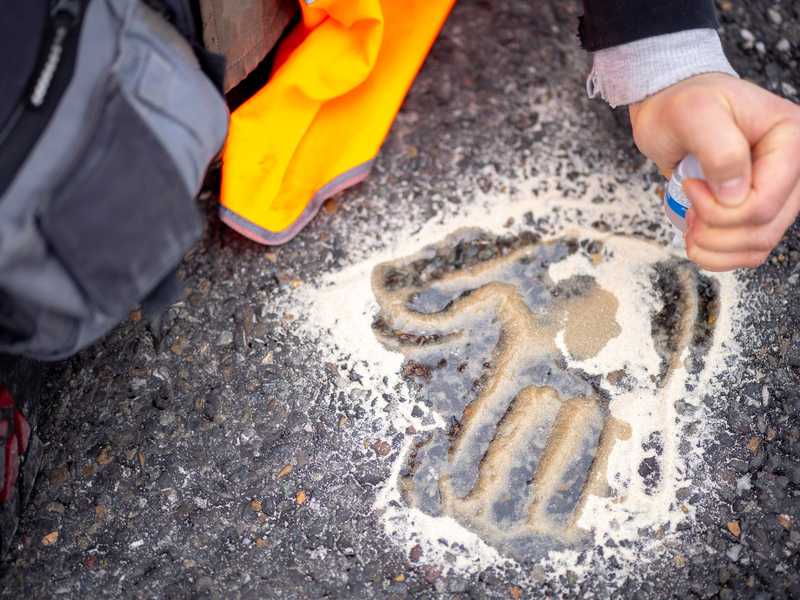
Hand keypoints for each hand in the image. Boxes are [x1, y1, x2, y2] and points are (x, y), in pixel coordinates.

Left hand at [629, 73, 799, 271]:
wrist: (668, 108)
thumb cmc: (679, 103)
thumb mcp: (692, 113)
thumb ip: (719, 149)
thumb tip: (735, 194)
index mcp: (788, 139)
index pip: (765, 201)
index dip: (720, 210)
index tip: (690, 187)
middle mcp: (790, 167)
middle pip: (763, 228)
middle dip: (716, 232)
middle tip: (688, 210)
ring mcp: (776, 190)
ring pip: (758, 244)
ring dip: (715, 247)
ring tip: (690, 222)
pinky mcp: (756, 207)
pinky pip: (749, 248)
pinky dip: (719, 252)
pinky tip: (698, 233)